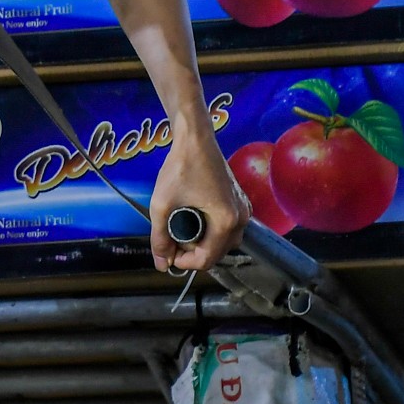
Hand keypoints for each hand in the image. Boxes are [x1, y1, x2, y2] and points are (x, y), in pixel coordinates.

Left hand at [149, 122, 246, 273]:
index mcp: (226, 221)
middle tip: (173, 240)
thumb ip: (160, 238)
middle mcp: (241, 218)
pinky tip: (194, 220)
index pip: (207, 260)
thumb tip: (162, 264)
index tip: (168, 253)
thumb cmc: (180, 167)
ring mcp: (244, 209)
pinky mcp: (240, 202)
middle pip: (217, 253)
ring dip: (203, 242)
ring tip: (181, 230)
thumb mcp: (162, 204)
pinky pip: (227, 228)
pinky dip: (211, 230)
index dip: (184, 262)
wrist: (196, 138)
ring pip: (223, 242)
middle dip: (193, 252)